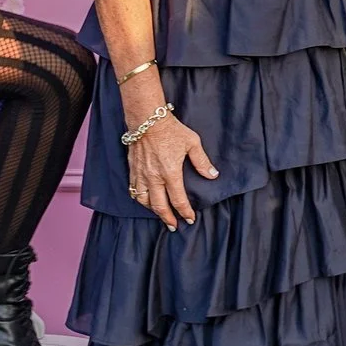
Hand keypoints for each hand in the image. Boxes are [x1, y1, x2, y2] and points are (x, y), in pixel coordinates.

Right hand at [125, 111, 217, 229]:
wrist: (147, 119)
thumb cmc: (171, 130)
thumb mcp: (192, 143)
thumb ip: (202, 161)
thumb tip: (212, 175)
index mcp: (170, 173)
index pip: (178, 200)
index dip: (185, 212)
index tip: (189, 219)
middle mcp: (154, 177)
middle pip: (159, 206)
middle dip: (167, 218)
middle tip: (173, 226)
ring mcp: (141, 174)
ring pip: (143, 200)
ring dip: (152, 210)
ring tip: (160, 214)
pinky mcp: (133, 169)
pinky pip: (133, 189)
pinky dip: (139, 199)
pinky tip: (145, 200)